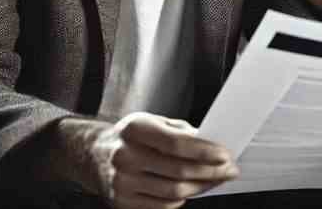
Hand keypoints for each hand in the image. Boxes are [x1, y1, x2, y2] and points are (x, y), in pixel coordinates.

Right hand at [84, 112, 238, 207]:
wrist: (93, 153)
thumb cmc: (129, 135)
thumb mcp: (153, 120)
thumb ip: (180, 131)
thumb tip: (210, 142)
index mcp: (135, 129)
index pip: (176, 144)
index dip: (204, 151)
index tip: (224, 154)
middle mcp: (126, 156)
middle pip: (178, 171)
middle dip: (210, 171)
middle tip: (229, 169)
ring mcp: (122, 183)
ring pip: (173, 191)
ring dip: (201, 187)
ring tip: (215, 179)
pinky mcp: (122, 203)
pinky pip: (162, 206)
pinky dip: (181, 198)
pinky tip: (191, 189)